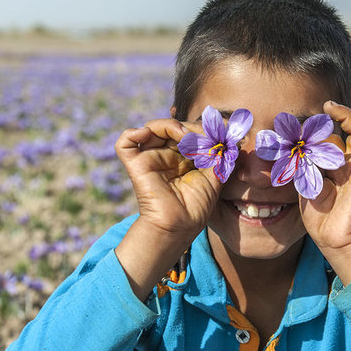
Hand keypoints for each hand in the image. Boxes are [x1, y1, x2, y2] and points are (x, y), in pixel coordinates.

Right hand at [114, 118, 222, 299]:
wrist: (180, 225)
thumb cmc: (197, 206)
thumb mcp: (215, 175)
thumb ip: (218, 153)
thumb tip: (226, 135)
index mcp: (183, 157)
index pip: (189, 131)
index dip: (202, 128)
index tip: (221, 133)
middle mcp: (166, 155)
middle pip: (173, 127)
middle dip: (191, 128)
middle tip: (206, 137)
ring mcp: (151, 158)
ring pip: (152, 127)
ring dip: (170, 125)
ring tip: (185, 136)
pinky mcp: (136, 165)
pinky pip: (125, 143)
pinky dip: (133, 133)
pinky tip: (149, 134)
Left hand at [300, 100, 350, 284]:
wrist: (330, 239)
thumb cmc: (319, 214)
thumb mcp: (306, 180)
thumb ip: (304, 161)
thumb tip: (294, 143)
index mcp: (342, 164)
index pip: (342, 134)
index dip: (334, 120)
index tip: (320, 109)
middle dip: (346, 114)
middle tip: (329, 104)